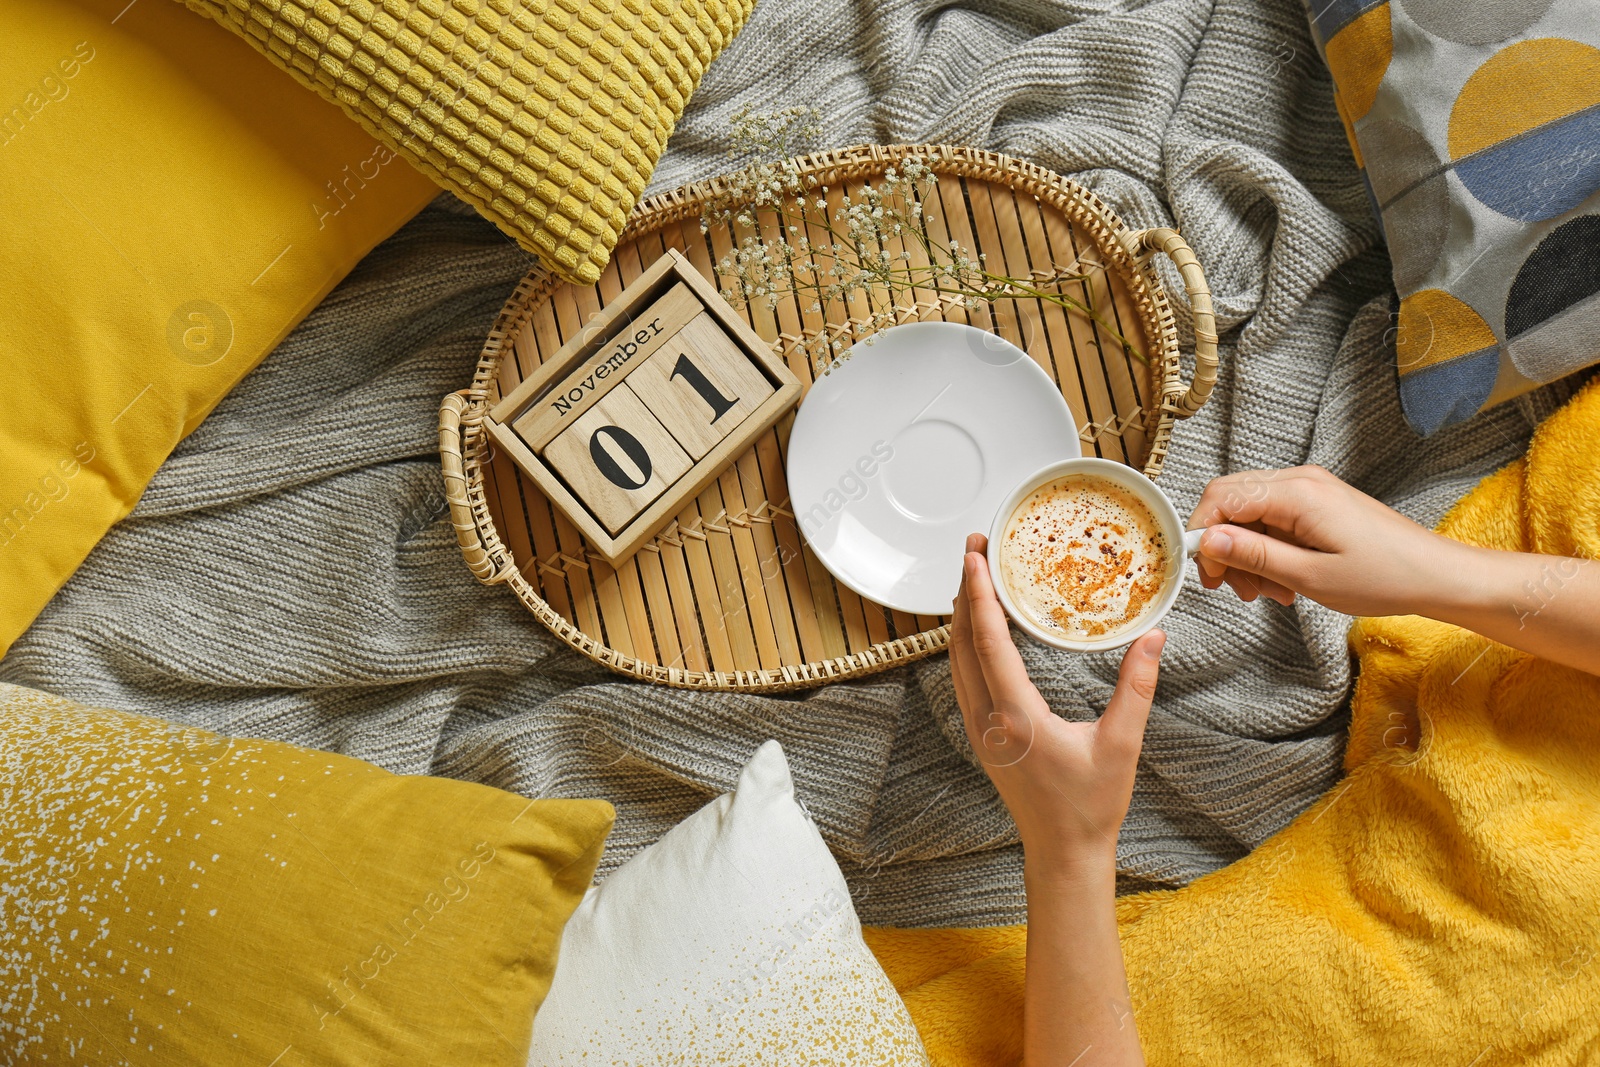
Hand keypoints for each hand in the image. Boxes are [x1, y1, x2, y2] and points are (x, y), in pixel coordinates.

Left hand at [949, 533, 1164, 870]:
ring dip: (962, 616)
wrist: (1063, 853)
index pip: (988, 643)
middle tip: (974, 548)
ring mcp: (980, 729)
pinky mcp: (983, 736)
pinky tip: (979, 628)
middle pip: (961, 643)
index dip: (981, 595)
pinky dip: (967, 643)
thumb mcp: (1121, 745)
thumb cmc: (1091, 807)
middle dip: (965, 591)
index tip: (977, 557)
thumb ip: (1137, 688)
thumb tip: (1153, 637)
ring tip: (974, 576)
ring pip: (956, 660)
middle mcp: (988, 720)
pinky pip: (964, 678)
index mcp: (1016, 718)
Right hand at [1187, 464, 1467, 616]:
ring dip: (1245, 553)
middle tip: (1232, 588)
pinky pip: (1273, 520)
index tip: (1207, 573)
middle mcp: (1301, 481)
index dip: (1202, 535)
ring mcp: (1310, 490)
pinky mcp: (1318, 503)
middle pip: (1230, 500)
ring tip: (1265, 592)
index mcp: (1297, 494)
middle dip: (1221, 547)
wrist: (1435, 575)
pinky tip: (1282, 581)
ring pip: (1249, 513)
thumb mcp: (1310, 576)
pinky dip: (1266, 550)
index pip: (1221, 497)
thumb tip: (1207, 541)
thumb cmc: (1384, 578)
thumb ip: (1254, 555)